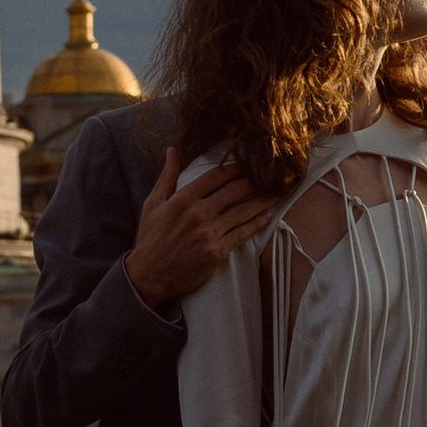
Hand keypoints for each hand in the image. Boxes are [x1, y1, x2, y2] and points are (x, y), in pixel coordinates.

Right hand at [127, 148, 268, 309]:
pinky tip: (268, 216)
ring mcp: (209, 233)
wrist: (148, 276)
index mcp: (183, 199)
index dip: (236, 167)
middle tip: (270, 174)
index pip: (216, 176)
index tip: (249, 162)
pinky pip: (242, 234)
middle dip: (255, 180)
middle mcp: (199, 213)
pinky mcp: (217, 252)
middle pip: (235, 190)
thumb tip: (173, 150)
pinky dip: (257, 224)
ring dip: (263, 200)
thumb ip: (166, 176)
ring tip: (278, 192)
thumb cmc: (150, 239)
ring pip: (243, 211)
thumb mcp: (152, 204)